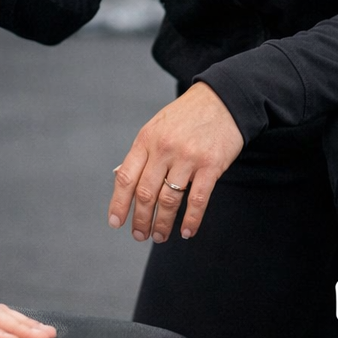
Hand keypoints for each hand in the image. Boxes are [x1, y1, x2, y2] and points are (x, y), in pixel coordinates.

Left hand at [108, 82, 242, 244]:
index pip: (125, 177)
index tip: (115, 222)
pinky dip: (191, 220)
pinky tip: (186, 231)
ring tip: (159, 237)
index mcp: (146, 140)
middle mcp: (164, 149)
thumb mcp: (156, 128)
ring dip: (163, 223)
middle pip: (146, 193)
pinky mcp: (211, 165)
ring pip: (169, 200)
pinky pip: (197, 199)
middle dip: (141, 219)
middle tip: (139, 236)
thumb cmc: (185, 118)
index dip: (118, 203)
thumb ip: (143, 154)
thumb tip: (126, 185)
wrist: (222, 100)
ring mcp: (188, 158)